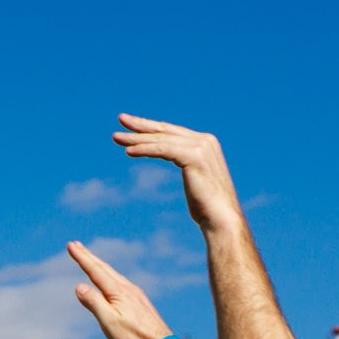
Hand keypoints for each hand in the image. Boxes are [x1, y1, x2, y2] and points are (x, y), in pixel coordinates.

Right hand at [69, 241, 177, 338]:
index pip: (95, 271)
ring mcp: (135, 294)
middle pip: (104, 268)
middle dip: (88, 256)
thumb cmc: (134, 338)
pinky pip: (120, 282)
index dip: (82, 258)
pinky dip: (110, 276)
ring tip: (90, 258)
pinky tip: (111, 280)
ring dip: (99, 265)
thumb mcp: (109, 322)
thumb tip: (79, 286)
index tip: (70, 245)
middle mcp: (127, 288)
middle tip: (75, 245)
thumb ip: (94, 302)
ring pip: (113, 274)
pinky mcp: (139, 302)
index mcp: (118, 291)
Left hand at [111, 114, 244, 232]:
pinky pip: (163, 149)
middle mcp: (205, 140)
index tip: (132, 125)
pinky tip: (129, 152)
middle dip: (141, 125)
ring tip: (117, 137)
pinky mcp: (194, 156)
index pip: (173, 131)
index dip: (152, 127)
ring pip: (161, 140)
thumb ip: (188, 166)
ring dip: (137, 139)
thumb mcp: (196, 180)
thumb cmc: (207, 207)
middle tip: (121, 120)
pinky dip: (144, 149)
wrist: (221, 219)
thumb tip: (183, 167)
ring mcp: (201, 147)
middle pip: (166, 130)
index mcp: (206, 143)